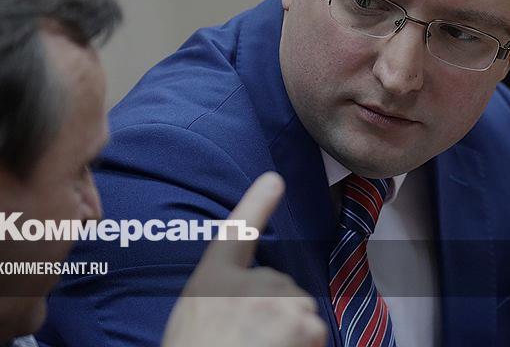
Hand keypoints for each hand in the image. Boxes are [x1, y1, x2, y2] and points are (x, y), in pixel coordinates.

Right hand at [161, 172, 326, 346]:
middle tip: (247, 342)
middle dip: (275, 312)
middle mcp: (247, 281)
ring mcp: (278, 300)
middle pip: (280, 287)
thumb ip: (223, 299)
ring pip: (300, 312)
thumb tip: (254, 297)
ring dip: (291, 332)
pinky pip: (313, 333)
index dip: (256, 203)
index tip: (273, 179)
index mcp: (213, 278)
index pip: (236, 232)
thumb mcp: (196, 318)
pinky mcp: (303, 324)